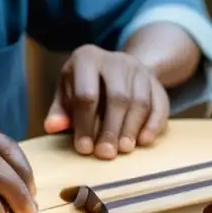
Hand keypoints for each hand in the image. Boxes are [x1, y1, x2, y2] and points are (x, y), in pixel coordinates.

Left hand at [43, 44, 168, 159]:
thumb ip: (60, 111)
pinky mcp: (155, 82)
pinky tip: (143, 141)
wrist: (118, 67)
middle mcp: (115, 60)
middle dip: (111, 129)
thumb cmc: (86, 85)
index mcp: (87, 58)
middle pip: (117, 97)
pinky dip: (152, 124)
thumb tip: (52, 127)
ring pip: (139, 101)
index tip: (84, 148)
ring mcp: (138, 69)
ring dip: (131, 128)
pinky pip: (159, 104)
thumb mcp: (67, 92)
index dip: (85, 123)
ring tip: (123, 150)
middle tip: (105, 154)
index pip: (87, 94)